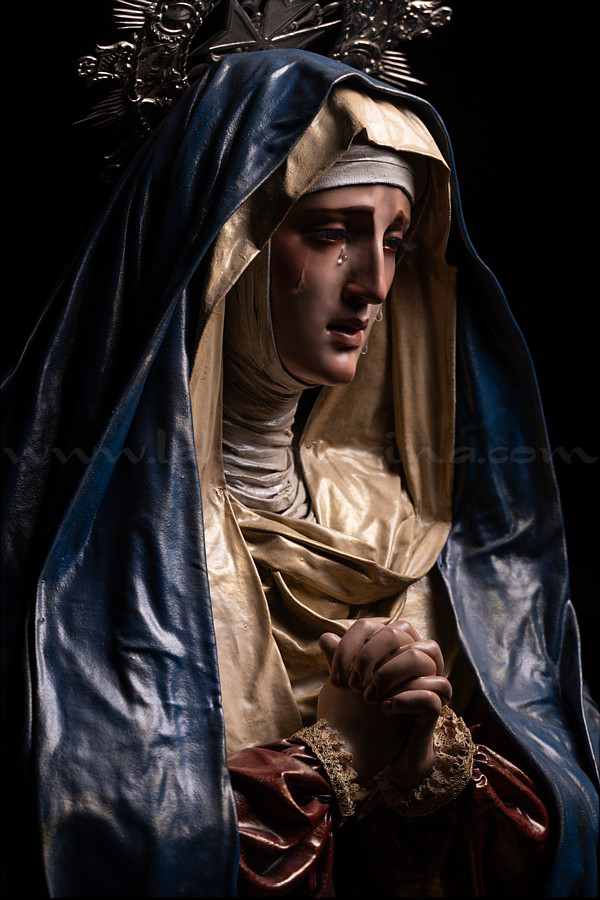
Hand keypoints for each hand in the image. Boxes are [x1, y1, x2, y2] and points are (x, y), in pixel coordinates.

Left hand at [317, 619, 451, 787]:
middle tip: (352, 685)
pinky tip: (385, 709)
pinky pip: (431, 692)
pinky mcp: (436, 706)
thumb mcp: (351, 686)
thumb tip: (326, 638)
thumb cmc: (367, 714)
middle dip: (369, 656)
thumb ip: (342, 661)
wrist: (384, 753)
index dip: (350, 644)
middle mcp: (417, 657)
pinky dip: (405, 699)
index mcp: (395, 647)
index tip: (334, 675)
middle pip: (399, 632)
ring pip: (420, 656)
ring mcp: (429, 680)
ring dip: (388, 674)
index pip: (373, 626)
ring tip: (369, 697)